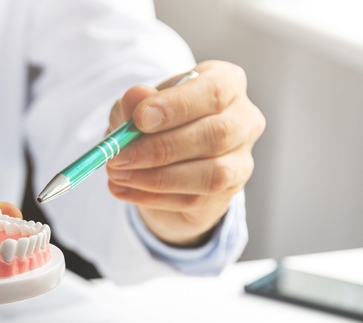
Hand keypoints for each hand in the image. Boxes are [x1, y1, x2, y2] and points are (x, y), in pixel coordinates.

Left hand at [106, 61, 265, 246]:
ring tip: (118, 174)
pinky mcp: (228, 193)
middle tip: (119, 156)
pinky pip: (194, 199)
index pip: (214, 91)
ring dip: (157, 177)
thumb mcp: (138, 106)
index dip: (177, 106)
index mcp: (227, 83)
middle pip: (216, 134)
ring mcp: (241, 159)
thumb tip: (136, 97)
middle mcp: (244, 119)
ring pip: (211, 174)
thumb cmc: (157, 122)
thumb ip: (136, 102)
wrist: (167, 160)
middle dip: (161, 148)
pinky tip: (123, 189)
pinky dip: (152, 197)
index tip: (139, 119)